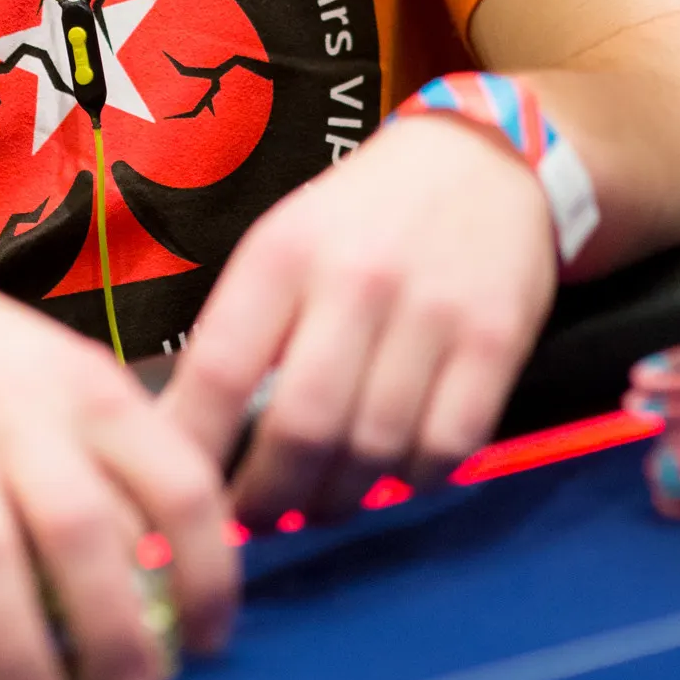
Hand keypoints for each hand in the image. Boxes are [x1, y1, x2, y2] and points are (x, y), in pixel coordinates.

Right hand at [0, 230, 235, 679]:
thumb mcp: (56, 383)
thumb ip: (109, 467)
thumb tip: (165, 588)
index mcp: (89, 387)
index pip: (178, 480)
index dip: (208, 570)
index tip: (209, 643)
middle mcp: (18, 405)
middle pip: (82, 531)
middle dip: (114, 633)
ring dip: (16, 654)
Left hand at [161, 114, 557, 523]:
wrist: (482, 159)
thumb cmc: (361, 219)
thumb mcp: (285, 244)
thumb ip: (245, 334)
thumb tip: (188, 443)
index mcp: (284, 253)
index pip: (218, 371)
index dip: (194, 451)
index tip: (183, 494)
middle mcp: (356, 279)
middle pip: (300, 430)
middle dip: (270, 499)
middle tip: (258, 520)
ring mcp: (431, 311)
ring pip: (374, 451)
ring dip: (339, 501)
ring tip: (320, 503)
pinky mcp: (496, 338)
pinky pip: (445, 448)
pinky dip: (412, 482)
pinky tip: (392, 474)